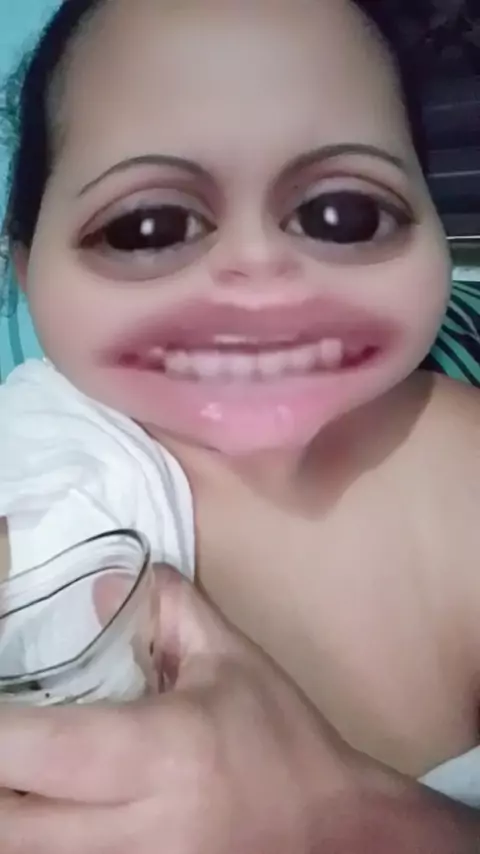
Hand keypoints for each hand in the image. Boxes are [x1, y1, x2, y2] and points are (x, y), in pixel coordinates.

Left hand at [0, 569, 475, 852]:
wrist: (338, 832)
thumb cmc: (283, 742)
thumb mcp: (234, 661)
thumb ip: (169, 611)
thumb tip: (103, 584)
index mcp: (157, 754)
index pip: (37, 749)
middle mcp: (136, 829)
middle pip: (9, 828)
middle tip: (6, 743)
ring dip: (13, 817)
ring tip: (23, 775)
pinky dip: (43, 842)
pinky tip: (49, 812)